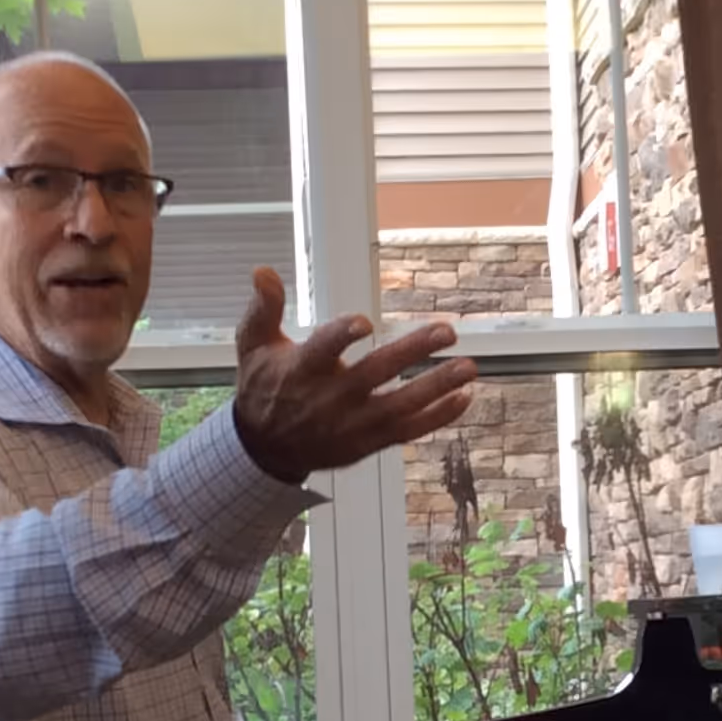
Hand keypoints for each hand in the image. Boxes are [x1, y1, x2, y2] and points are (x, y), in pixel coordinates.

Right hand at [233, 267, 477, 483]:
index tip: (364, 322)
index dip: (342, 336)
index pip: (322, 350)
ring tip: (468, 366)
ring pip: (400, 406)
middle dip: (413, 352)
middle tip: (446, 330)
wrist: (265, 449)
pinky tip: (463, 396)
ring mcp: (352, 424)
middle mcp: (330, 399)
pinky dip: (438, 417)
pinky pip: (408, 431)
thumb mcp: (252, 345)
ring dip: (437, 386)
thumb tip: (262, 271)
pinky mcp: (368, 442)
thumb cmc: (264, 387)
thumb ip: (263, 307)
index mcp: (302, 370)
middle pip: (375, 374)